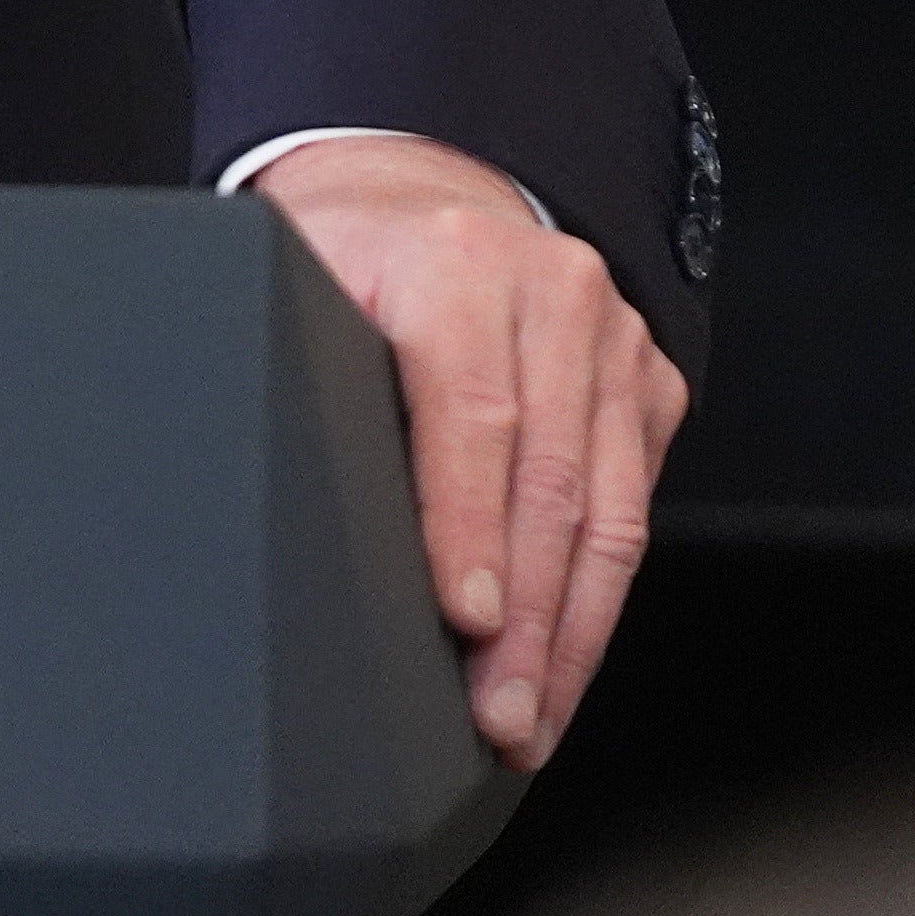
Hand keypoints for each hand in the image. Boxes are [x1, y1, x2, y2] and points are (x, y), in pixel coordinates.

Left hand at [250, 134, 683, 772]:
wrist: (429, 194)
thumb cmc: (353, 255)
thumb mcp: (301, 281)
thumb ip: (301, 371)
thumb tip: (264, 489)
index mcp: (455, 267)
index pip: (472, 414)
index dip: (467, 526)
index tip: (463, 620)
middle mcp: (551, 293)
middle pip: (551, 482)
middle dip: (526, 620)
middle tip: (499, 716)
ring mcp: (614, 338)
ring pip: (608, 512)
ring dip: (571, 634)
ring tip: (533, 720)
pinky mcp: (649, 380)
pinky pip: (633, 509)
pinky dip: (599, 600)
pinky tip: (564, 663)